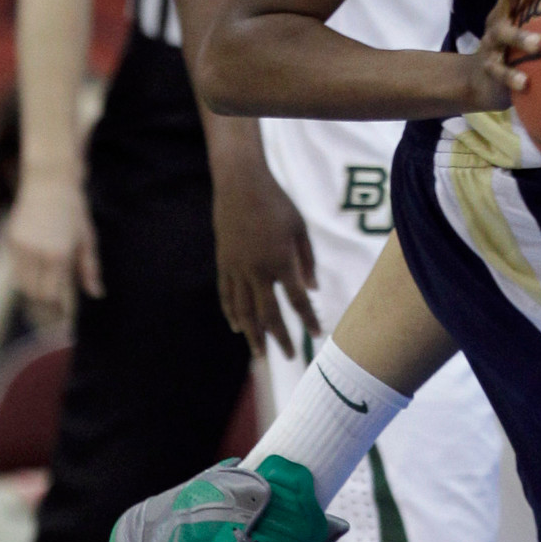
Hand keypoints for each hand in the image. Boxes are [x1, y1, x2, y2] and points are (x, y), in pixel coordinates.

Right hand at [8, 173, 102, 324]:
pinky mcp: (10, 241)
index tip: (65, 316)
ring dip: (33, 291)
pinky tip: (36, 273)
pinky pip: (16, 269)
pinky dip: (25, 275)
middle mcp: (37, 254)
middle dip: (45, 304)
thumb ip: (90, 268)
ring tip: (46, 293)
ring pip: (22, 284)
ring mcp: (20, 247)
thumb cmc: (73, 209)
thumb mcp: (87, 238)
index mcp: (59, 254)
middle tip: (55, 309)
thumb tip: (97, 294)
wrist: (50, 181)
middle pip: (35, 294)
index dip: (58, 309)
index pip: (53, 295)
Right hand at [212, 152, 320, 359]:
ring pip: (244, 310)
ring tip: (260, 354)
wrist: (241, 185)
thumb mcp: (300, 228)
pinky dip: (232, 313)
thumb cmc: (277, 203)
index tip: (317, 334)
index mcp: (281, 259)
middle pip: (269, 313)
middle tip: (290, 357)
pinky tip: (237, 327)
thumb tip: (313, 289)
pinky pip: (227, 296)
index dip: (308, 319)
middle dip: (280, 338)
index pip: (297, 299)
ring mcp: (237, 269)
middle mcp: (258, 270)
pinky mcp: (224, 264)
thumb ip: (307, 260)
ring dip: (253, 334)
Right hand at [464, 0, 540, 112]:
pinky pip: (498, 70)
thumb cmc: (520, 45)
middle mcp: (501, 13)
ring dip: (521, 36)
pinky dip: (511, 76)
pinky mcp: (488, 65)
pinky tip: (526, 83)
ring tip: (540, 43)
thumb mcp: (535, 25)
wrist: (481, 79)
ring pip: (503, 32)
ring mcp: (492, 38)